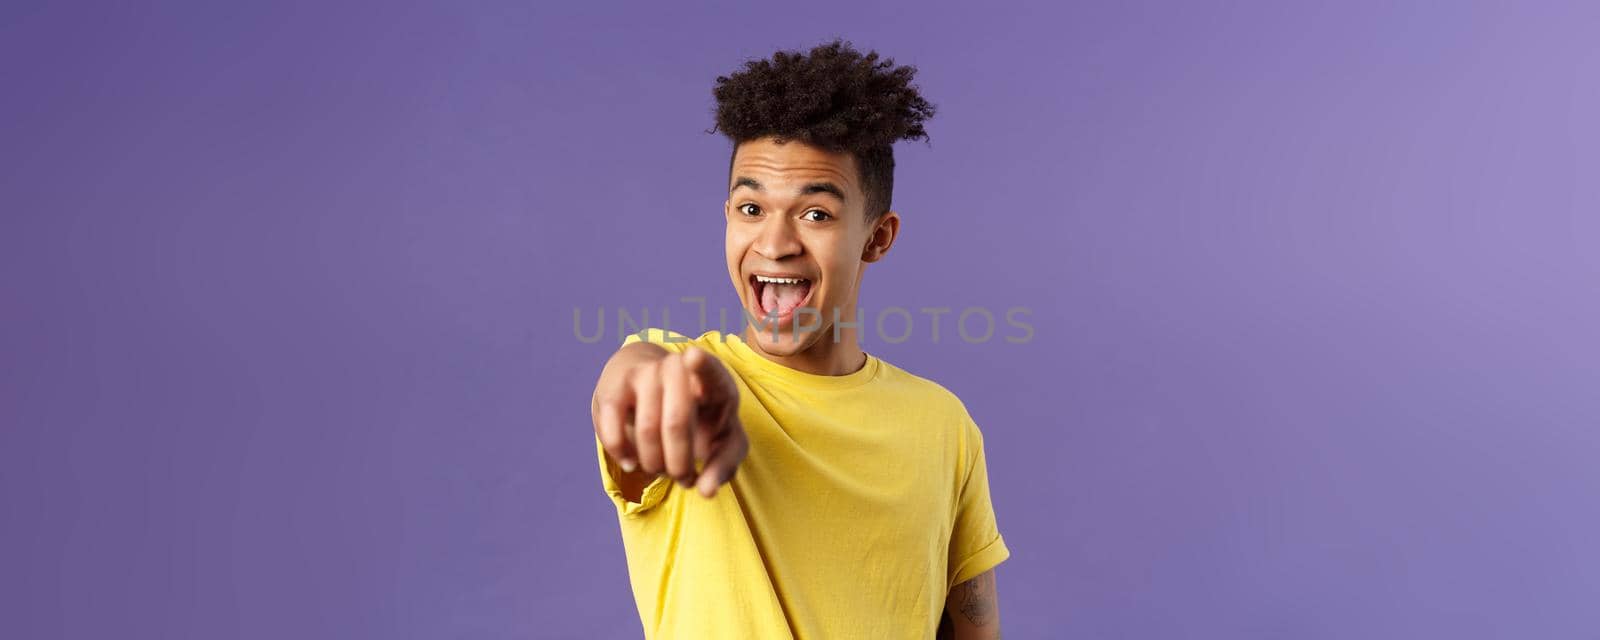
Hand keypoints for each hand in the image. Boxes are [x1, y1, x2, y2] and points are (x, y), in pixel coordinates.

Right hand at [594, 346, 746, 496]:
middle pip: (675, 421)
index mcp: (714, 380)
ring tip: (662, 471)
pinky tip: (632, 463)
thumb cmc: (700, 419)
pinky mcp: (614, 389)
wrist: (654, 387)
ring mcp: (644, 375)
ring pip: (647, 429)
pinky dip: (623, 454)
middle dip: (680, 464)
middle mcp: (677, 370)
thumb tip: (706, 492)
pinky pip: (613, 429)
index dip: (702, 365)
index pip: (710, 369)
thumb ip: (723, 467)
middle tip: (683, 478)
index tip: (693, 356)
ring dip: (655, 464)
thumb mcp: (724, 442)